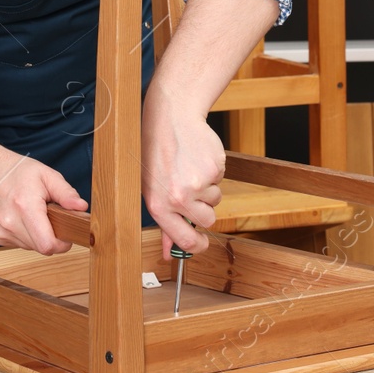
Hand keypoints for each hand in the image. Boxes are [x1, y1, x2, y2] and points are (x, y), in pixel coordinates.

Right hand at [0, 142, 87, 253]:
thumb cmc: (13, 171)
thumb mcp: (45, 174)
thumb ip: (65, 193)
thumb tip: (81, 208)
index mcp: (25, 207)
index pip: (47, 245)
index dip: (62, 243)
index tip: (66, 231)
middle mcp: (9, 223)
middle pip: (41, 247)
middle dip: (51, 236)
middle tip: (50, 216)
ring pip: (29, 247)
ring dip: (37, 235)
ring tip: (33, 213)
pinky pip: (17, 244)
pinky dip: (24, 234)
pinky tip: (20, 217)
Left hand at [141, 97, 224, 259]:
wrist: (170, 120)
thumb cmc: (157, 155)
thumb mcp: (152, 190)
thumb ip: (164, 223)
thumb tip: (167, 252)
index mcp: (160, 206)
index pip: (186, 241)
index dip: (198, 246)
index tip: (202, 243)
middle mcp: (179, 197)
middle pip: (208, 220)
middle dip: (204, 210)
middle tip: (192, 192)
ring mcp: (198, 183)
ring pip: (216, 199)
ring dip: (208, 188)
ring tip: (191, 169)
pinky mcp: (214, 168)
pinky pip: (221, 180)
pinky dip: (213, 172)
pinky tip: (198, 159)